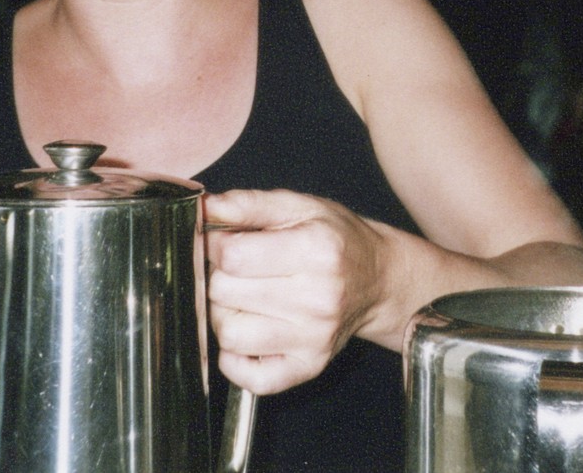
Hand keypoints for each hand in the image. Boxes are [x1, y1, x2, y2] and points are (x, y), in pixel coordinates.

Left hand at [203, 189, 385, 394]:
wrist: (379, 280)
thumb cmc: (336, 240)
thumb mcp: (300, 207)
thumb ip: (249, 204)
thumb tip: (203, 207)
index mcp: (316, 250)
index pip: (232, 256)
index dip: (216, 245)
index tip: (224, 242)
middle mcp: (318, 298)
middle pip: (224, 293)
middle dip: (220, 276)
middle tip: (238, 270)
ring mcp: (313, 338)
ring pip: (229, 334)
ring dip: (225, 315)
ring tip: (244, 300)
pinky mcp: (309, 366)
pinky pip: (251, 378)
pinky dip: (236, 360)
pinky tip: (248, 335)